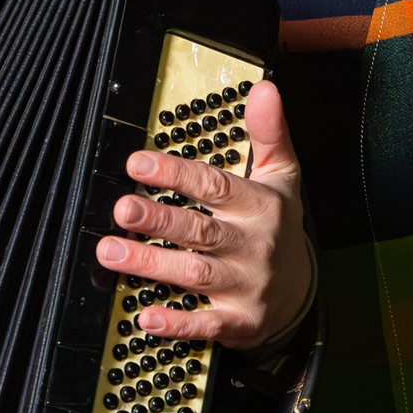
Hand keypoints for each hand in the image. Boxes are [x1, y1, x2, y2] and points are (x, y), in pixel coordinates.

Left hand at [93, 81, 312, 351]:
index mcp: (260, 206)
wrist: (302, 291)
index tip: (138, 163)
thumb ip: (269, 133)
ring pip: (195, 274)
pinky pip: (204, 324)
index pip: (215, 186)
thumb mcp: (282, 176)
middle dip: (158, 220)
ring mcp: (246, 285)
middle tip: (122, 210)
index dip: (176, 174)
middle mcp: (253, 245)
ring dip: (151, 265)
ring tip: (110, 253)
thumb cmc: (278, 225)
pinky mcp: (239, 322)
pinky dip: (175, 323)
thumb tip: (264, 88)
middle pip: (201, 231)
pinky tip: (145, 315)